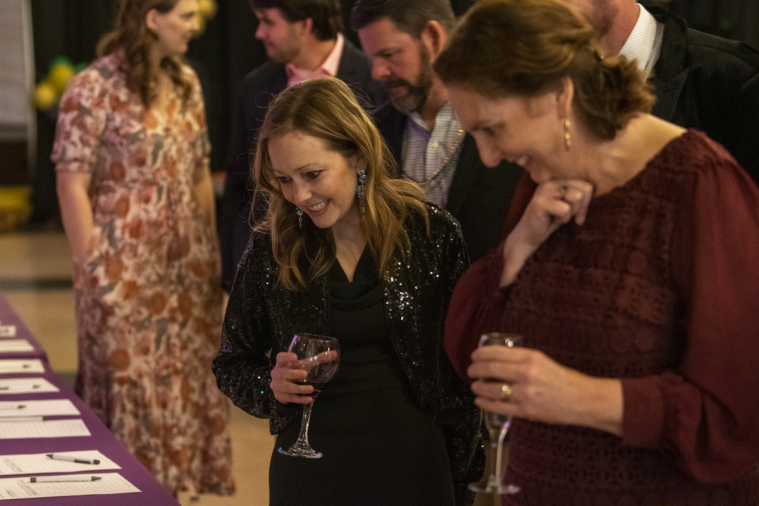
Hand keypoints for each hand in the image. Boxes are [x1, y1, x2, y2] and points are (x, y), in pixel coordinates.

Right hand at [270, 352, 314, 404]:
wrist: (284, 388)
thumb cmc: (294, 371)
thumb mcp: (304, 365)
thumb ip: (318, 359)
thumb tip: (334, 354)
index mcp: (281, 363)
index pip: (280, 357)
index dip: (286, 357)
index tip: (295, 357)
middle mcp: (276, 374)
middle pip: (282, 373)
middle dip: (293, 374)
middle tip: (305, 374)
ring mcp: (277, 386)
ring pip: (286, 387)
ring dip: (299, 388)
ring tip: (311, 389)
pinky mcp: (280, 396)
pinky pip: (290, 398)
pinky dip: (300, 399)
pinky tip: (309, 399)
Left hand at [467, 345, 622, 434]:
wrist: (583, 400)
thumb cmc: (565, 380)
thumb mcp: (543, 361)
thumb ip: (522, 359)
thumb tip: (497, 358)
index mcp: (531, 358)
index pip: (497, 352)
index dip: (481, 354)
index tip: (474, 356)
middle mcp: (526, 374)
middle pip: (490, 369)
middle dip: (475, 369)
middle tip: (471, 371)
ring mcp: (525, 394)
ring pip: (491, 389)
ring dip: (478, 387)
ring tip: (475, 386)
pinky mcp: (526, 411)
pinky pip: (499, 407)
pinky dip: (485, 403)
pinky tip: (480, 400)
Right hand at [513, 179, 593, 250]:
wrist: (531, 234)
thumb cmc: (552, 218)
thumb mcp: (571, 204)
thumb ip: (581, 194)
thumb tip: (597, 189)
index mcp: (559, 178)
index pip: (586, 182)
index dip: (587, 200)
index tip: (580, 213)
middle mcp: (552, 179)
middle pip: (584, 188)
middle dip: (581, 206)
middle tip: (571, 216)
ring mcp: (545, 189)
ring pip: (576, 196)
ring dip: (571, 212)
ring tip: (561, 216)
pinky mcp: (540, 201)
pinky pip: (565, 209)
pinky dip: (563, 218)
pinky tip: (554, 220)